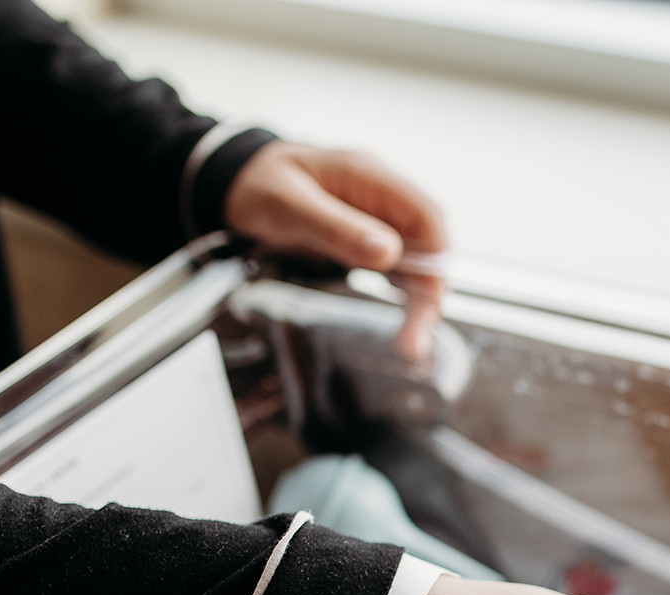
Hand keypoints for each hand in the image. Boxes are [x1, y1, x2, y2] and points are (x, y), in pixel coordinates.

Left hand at [224, 142, 444, 363]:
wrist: (233, 180)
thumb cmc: (256, 184)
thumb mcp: (288, 205)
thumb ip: (336, 228)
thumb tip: (388, 253)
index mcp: (369, 176)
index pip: (425, 214)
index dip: (436, 258)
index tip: (429, 300)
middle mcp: (381, 196)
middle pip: (427, 243)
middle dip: (429, 292)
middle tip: (415, 340)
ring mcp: (376, 217)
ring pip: (417, 260)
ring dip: (419, 301)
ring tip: (411, 343)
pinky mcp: (366, 237)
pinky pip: (397, 267)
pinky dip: (403, 297)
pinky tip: (403, 323)